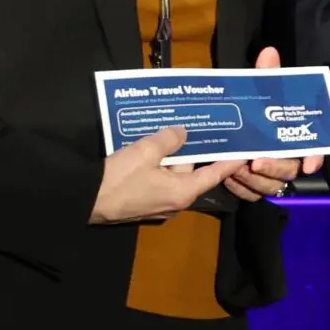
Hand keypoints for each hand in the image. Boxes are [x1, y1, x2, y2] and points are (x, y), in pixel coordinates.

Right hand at [92, 126, 238, 223]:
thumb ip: (169, 139)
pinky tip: (151, 145)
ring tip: (171, 128)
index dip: (230, 161)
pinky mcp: (142, 202)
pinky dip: (157, 164)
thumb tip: (182, 132)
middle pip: (190, 170)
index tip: (246, 151)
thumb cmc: (120, 178)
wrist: (83, 200)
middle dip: (190, 149)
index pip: (214, 174)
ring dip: (169, 154)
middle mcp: (175, 202)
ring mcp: (157, 204)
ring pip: (171, 173)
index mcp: (183, 193)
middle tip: (199, 125)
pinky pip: (157, 179)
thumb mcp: (146, 151)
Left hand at [222, 46, 323, 201]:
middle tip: (256, 161)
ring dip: (253, 180)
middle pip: (290, 171)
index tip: (308, 165)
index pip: (315, 150)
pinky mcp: (253, 186)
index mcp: (295, 136)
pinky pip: (251, 195)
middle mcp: (287, 158)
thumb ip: (267, 75)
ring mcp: (270, 175)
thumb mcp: (261, 91)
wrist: (233, 125)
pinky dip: (240, 189)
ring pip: (270, 186)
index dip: (315, 159)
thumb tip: (269, 53)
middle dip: (274, 168)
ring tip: (236, 168)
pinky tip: (229, 177)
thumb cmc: (255, 109)